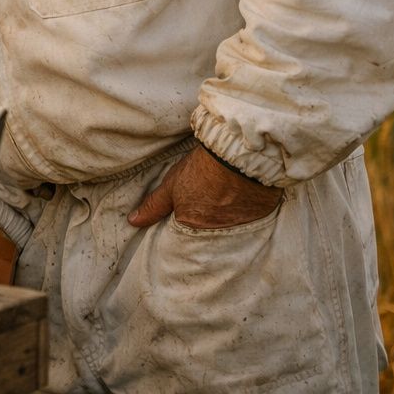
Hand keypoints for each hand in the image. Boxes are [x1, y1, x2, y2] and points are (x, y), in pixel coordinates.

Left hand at [128, 145, 281, 229]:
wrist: (239, 156)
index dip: (183, 227)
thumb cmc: (201, 170)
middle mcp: (217, 234)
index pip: (185, 237)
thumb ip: (153, 206)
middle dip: (204, 227)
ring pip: (228, 230)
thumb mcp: (172, 185)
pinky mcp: (259, 218)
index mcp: (192, 227)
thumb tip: (133, 222)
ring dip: (225, 221)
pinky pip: (248, 223)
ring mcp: (240, 227)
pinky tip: (242, 205)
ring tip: (224, 206)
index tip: (184, 219)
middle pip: (207, 236)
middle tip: (206, 211)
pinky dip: (244, 216)